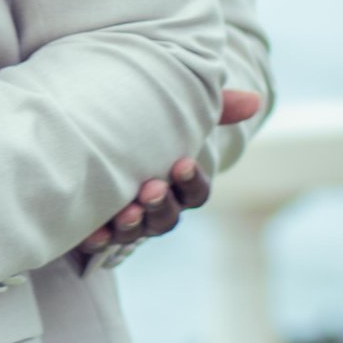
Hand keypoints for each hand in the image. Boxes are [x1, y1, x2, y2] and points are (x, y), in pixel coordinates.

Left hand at [80, 88, 263, 255]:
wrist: (89, 145)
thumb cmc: (144, 129)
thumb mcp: (174, 115)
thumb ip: (213, 107)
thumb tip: (253, 100)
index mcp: (177, 186)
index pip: (196, 193)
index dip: (191, 181)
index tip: (182, 163)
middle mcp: (156, 208)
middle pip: (168, 218)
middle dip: (160, 205)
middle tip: (150, 187)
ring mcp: (128, 222)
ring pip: (137, 233)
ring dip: (133, 225)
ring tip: (126, 210)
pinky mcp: (97, 228)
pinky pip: (100, 242)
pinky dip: (99, 239)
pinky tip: (94, 232)